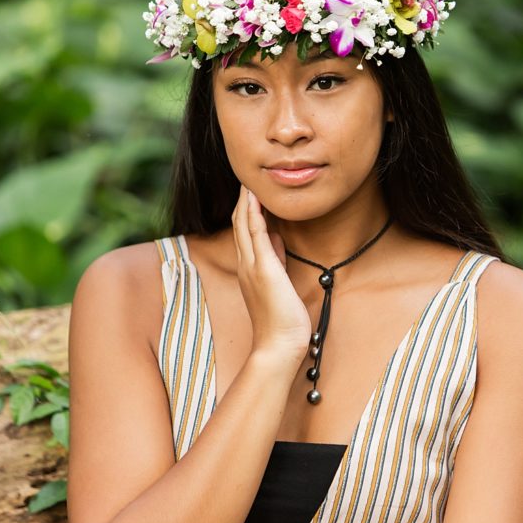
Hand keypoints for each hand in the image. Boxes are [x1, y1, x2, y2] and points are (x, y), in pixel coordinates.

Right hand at [231, 184, 311, 363]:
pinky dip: (254, 215)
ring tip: (249, 181)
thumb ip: (275, 260)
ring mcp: (252, 267)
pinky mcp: (264, 269)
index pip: (244, 233)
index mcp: (250, 269)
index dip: (246, 211)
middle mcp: (246, 265)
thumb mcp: (279, 282)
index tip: (251, 191)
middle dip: (243, 201)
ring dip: (246, 202)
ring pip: (244, 226)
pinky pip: (256, 235)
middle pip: (240, 224)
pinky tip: (255, 199)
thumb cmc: (282, 320)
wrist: (279, 344)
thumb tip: (276, 238)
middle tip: (247, 178)